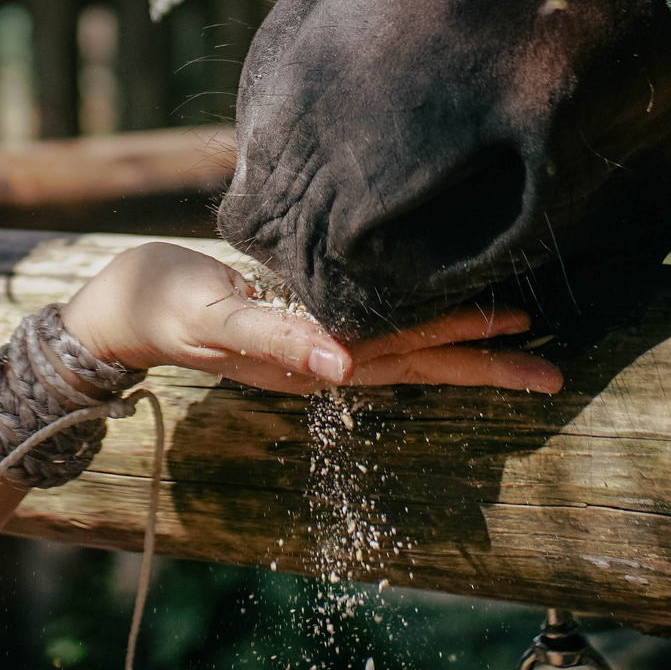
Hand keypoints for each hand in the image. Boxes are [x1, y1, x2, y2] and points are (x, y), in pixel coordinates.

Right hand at [58, 242, 562, 396]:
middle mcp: (323, 360)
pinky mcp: (300, 327)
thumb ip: (275, 335)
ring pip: (404, 351)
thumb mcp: (214, 314)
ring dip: (460, 348)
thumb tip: (342, 367)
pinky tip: (442, 318)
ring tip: (518, 342)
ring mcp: (313, 349)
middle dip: (484, 362)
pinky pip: (375, 333)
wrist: (117, 305)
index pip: (405, 351)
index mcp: (311, 357)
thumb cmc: (161, 301)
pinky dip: (418, 328)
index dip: (463, 343)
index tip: (522, 335)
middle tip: (553, 368)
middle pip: (419, 362)